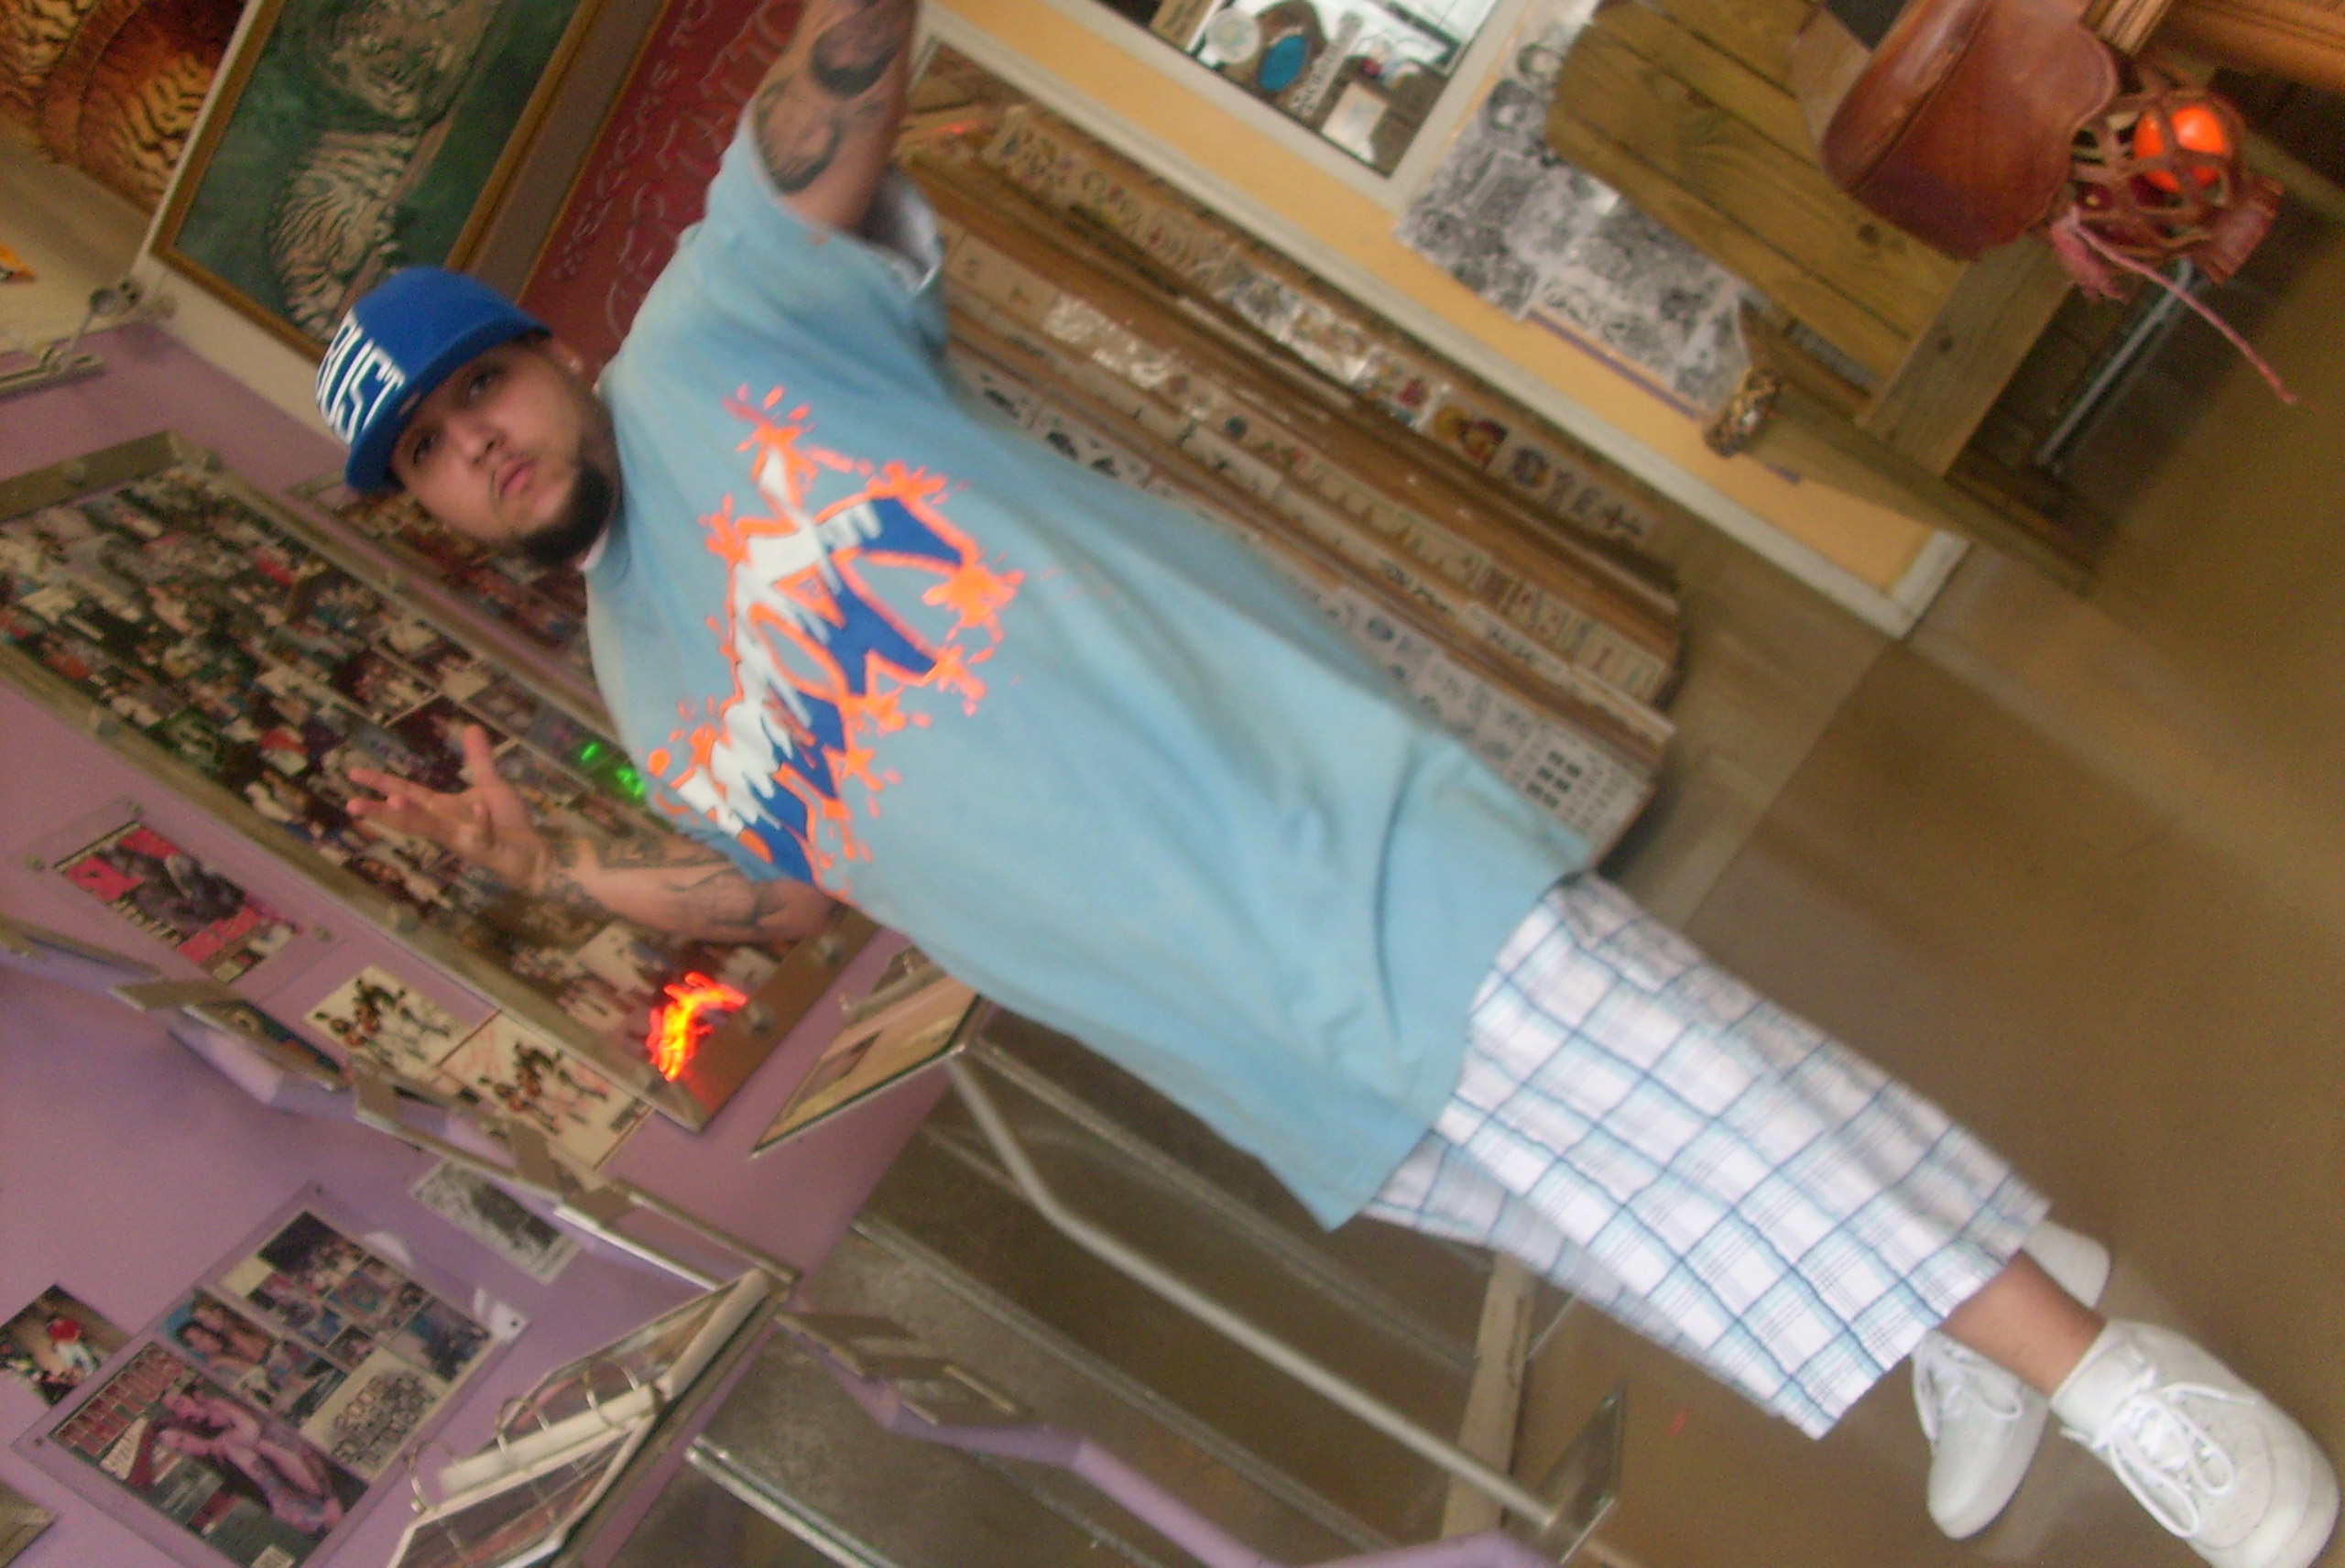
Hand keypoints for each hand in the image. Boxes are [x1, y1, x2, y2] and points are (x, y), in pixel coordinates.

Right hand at [348, 724, 548, 890]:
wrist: (534, 854)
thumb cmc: (508, 823)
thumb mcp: (490, 785)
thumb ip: (478, 760)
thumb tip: (472, 727)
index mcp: (443, 809)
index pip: (406, 793)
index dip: (381, 783)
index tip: (352, 772)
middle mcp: (446, 825)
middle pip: (407, 817)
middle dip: (380, 810)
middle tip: (351, 803)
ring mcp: (463, 838)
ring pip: (433, 829)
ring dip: (415, 816)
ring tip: (394, 803)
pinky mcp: (486, 847)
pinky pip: (480, 832)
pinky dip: (479, 820)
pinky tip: (478, 804)